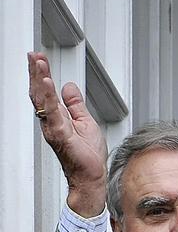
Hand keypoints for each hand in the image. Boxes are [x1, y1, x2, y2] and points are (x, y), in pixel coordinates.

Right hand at [27, 52, 107, 216]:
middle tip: (33, 55)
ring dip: (40, 80)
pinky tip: (47, 84)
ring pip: (43, 100)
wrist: (91, 176)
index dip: (41, 74)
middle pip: (40, 93)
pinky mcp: (61, 135)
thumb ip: (75, 104)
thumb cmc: (88, 155)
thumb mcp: (85, 121)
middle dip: (35, 73)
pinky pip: (53, 113)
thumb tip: (69, 87)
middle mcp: (52, 122)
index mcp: (58, 118)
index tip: (39, 58)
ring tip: (37, 63)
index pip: (46, 92)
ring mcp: (54, 128)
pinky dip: (49, 98)